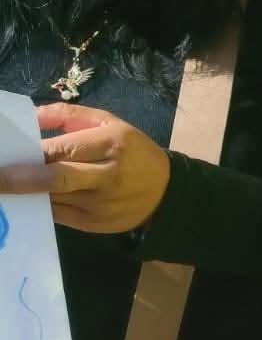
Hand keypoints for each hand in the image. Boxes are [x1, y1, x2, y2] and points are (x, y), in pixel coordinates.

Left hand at [0, 104, 171, 233]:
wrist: (166, 192)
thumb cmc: (133, 151)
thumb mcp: (110, 123)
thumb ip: (68, 115)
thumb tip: (31, 118)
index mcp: (111, 144)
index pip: (62, 149)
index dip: (31, 153)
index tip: (7, 154)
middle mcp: (108, 175)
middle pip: (55, 178)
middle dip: (19, 179)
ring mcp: (101, 203)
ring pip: (52, 198)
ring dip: (27, 192)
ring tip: (9, 186)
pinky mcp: (95, 224)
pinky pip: (58, 214)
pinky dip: (41, 205)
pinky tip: (31, 198)